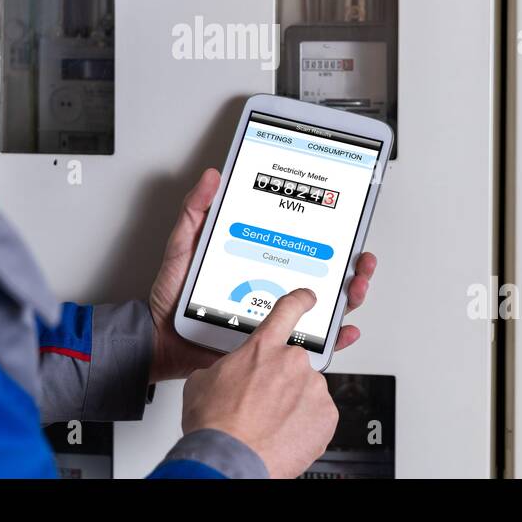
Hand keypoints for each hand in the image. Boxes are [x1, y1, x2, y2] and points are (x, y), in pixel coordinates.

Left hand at [148, 168, 377, 382]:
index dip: (330, 236)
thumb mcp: (184, 244)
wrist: (160, 338)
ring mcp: (274, 316)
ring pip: (324, 307)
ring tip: (357, 288)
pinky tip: (344, 330)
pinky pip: (310, 343)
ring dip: (350, 297)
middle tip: (361, 261)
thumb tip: (213, 176)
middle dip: (352, 267)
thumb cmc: (172, 295)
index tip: (346, 226)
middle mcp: (273, 286)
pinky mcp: (271, 344)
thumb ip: (197, 210)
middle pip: (324, 274)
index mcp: (259, 260)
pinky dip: (333, 339)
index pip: (302, 245)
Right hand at [181, 288, 337, 478]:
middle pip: (294, 363)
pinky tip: (284, 435)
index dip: (300, 301)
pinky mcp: (327, 416)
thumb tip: (228, 374)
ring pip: (307, 391)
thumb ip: (226, 367)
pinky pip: (319, 416)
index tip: (308, 298)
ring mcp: (313, 388)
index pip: (287, 310)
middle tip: (263, 404)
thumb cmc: (215, 424)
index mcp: (263, 347)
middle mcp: (292, 362)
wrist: (229, 459)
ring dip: (293, 404)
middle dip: (282, 381)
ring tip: (270, 425)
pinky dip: (305, 425)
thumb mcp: (203, 381)